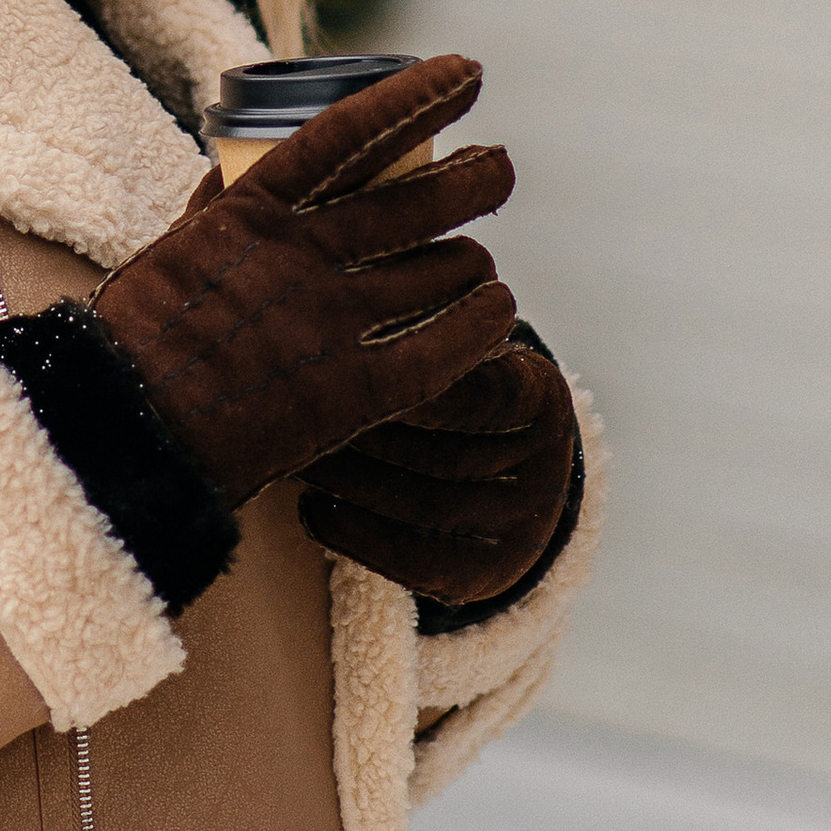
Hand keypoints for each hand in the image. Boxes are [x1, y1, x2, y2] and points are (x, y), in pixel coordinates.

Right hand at [89, 54, 515, 509]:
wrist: (128, 432)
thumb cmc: (139, 339)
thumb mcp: (174, 245)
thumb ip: (220, 202)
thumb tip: (242, 158)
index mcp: (251, 211)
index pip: (351, 132)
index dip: (414, 97)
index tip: (464, 74)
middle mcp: (301, 255)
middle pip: (416, 200)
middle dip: (473, 178)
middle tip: (498, 168)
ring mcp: (332, 321)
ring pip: (439, 270)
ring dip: (472, 261)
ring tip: (479, 264)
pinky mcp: (356, 392)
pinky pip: (446, 347)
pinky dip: (482, 323)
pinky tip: (497, 312)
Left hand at [301, 323, 579, 606]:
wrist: (502, 465)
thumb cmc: (443, 370)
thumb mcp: (452, 328)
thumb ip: (409, 300)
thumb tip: (329, 253)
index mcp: (537, 393)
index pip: (478, 392)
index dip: (411, 383)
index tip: (338, 358)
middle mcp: (544, 465)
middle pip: (442, 452)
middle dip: (362, 427)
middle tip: (286, 404)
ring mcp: (523, 526)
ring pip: (422, 505)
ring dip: (348, 479)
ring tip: (286, 452)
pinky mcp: (490, 576)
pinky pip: (416, 562)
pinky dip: (356, 537)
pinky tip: (310, 511)